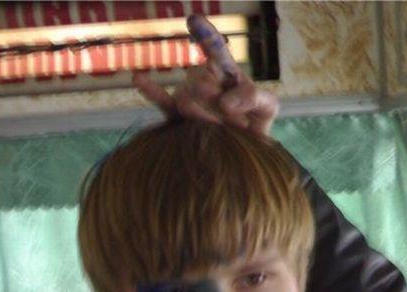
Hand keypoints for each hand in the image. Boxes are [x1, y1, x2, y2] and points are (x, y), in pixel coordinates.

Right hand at [133, 14, 278, 135]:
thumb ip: (254, 97)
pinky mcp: (178, 118)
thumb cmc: (256, 127)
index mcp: (226, 73)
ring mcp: (189, 98)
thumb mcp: (267, 108)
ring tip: (217, 129)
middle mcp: (204, 81)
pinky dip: (151, 91)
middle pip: (200, 77)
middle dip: (213, 96)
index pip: (215, 49)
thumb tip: (224, 103)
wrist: (243, 157)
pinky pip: (163, 103)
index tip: (194, 20)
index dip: (205, 35)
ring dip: (203, 115)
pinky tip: (139, 79)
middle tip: (229, 117)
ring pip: (186, 98)